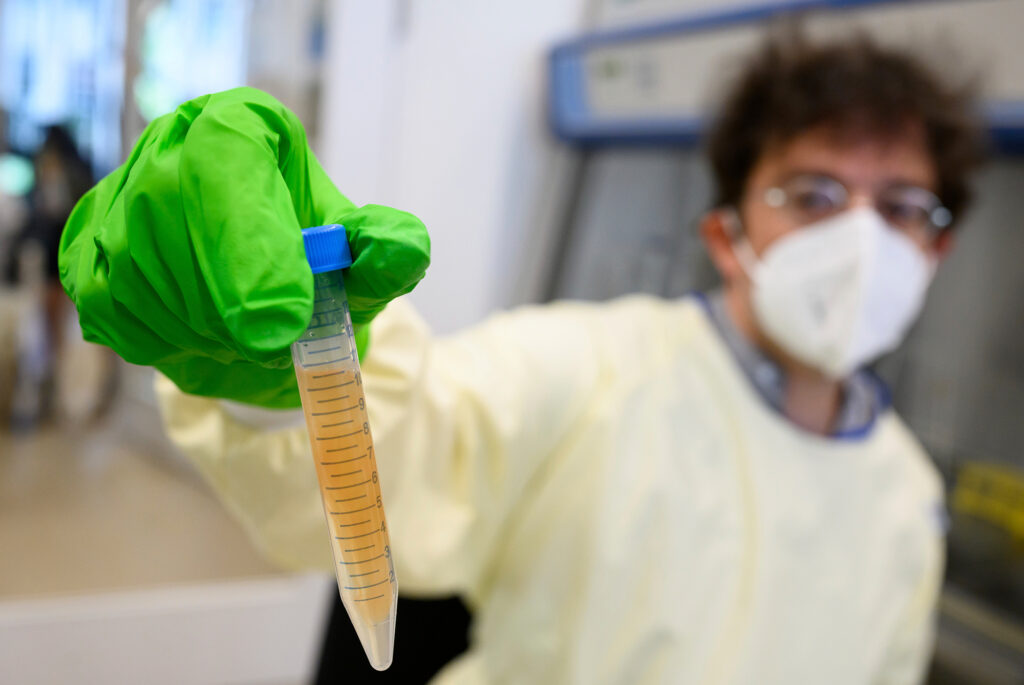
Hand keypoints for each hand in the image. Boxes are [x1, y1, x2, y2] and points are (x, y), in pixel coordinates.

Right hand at [59, 87, 428, 407]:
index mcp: (241, 127)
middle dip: (228, 301)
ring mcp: (120, 199)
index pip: (225, 156)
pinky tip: (206, 341)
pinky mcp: (88, 255)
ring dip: (201, 329)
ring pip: (135, 268)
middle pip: (168, 213)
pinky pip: (111, 306)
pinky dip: (165, 340)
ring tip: (251, 343)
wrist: (263, 310)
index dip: (249, 240)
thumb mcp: (363, 265)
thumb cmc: (317, 273)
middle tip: (275, 345)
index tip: (284, 319)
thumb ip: (388, 254)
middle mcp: (169, 147)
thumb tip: (402, 251)